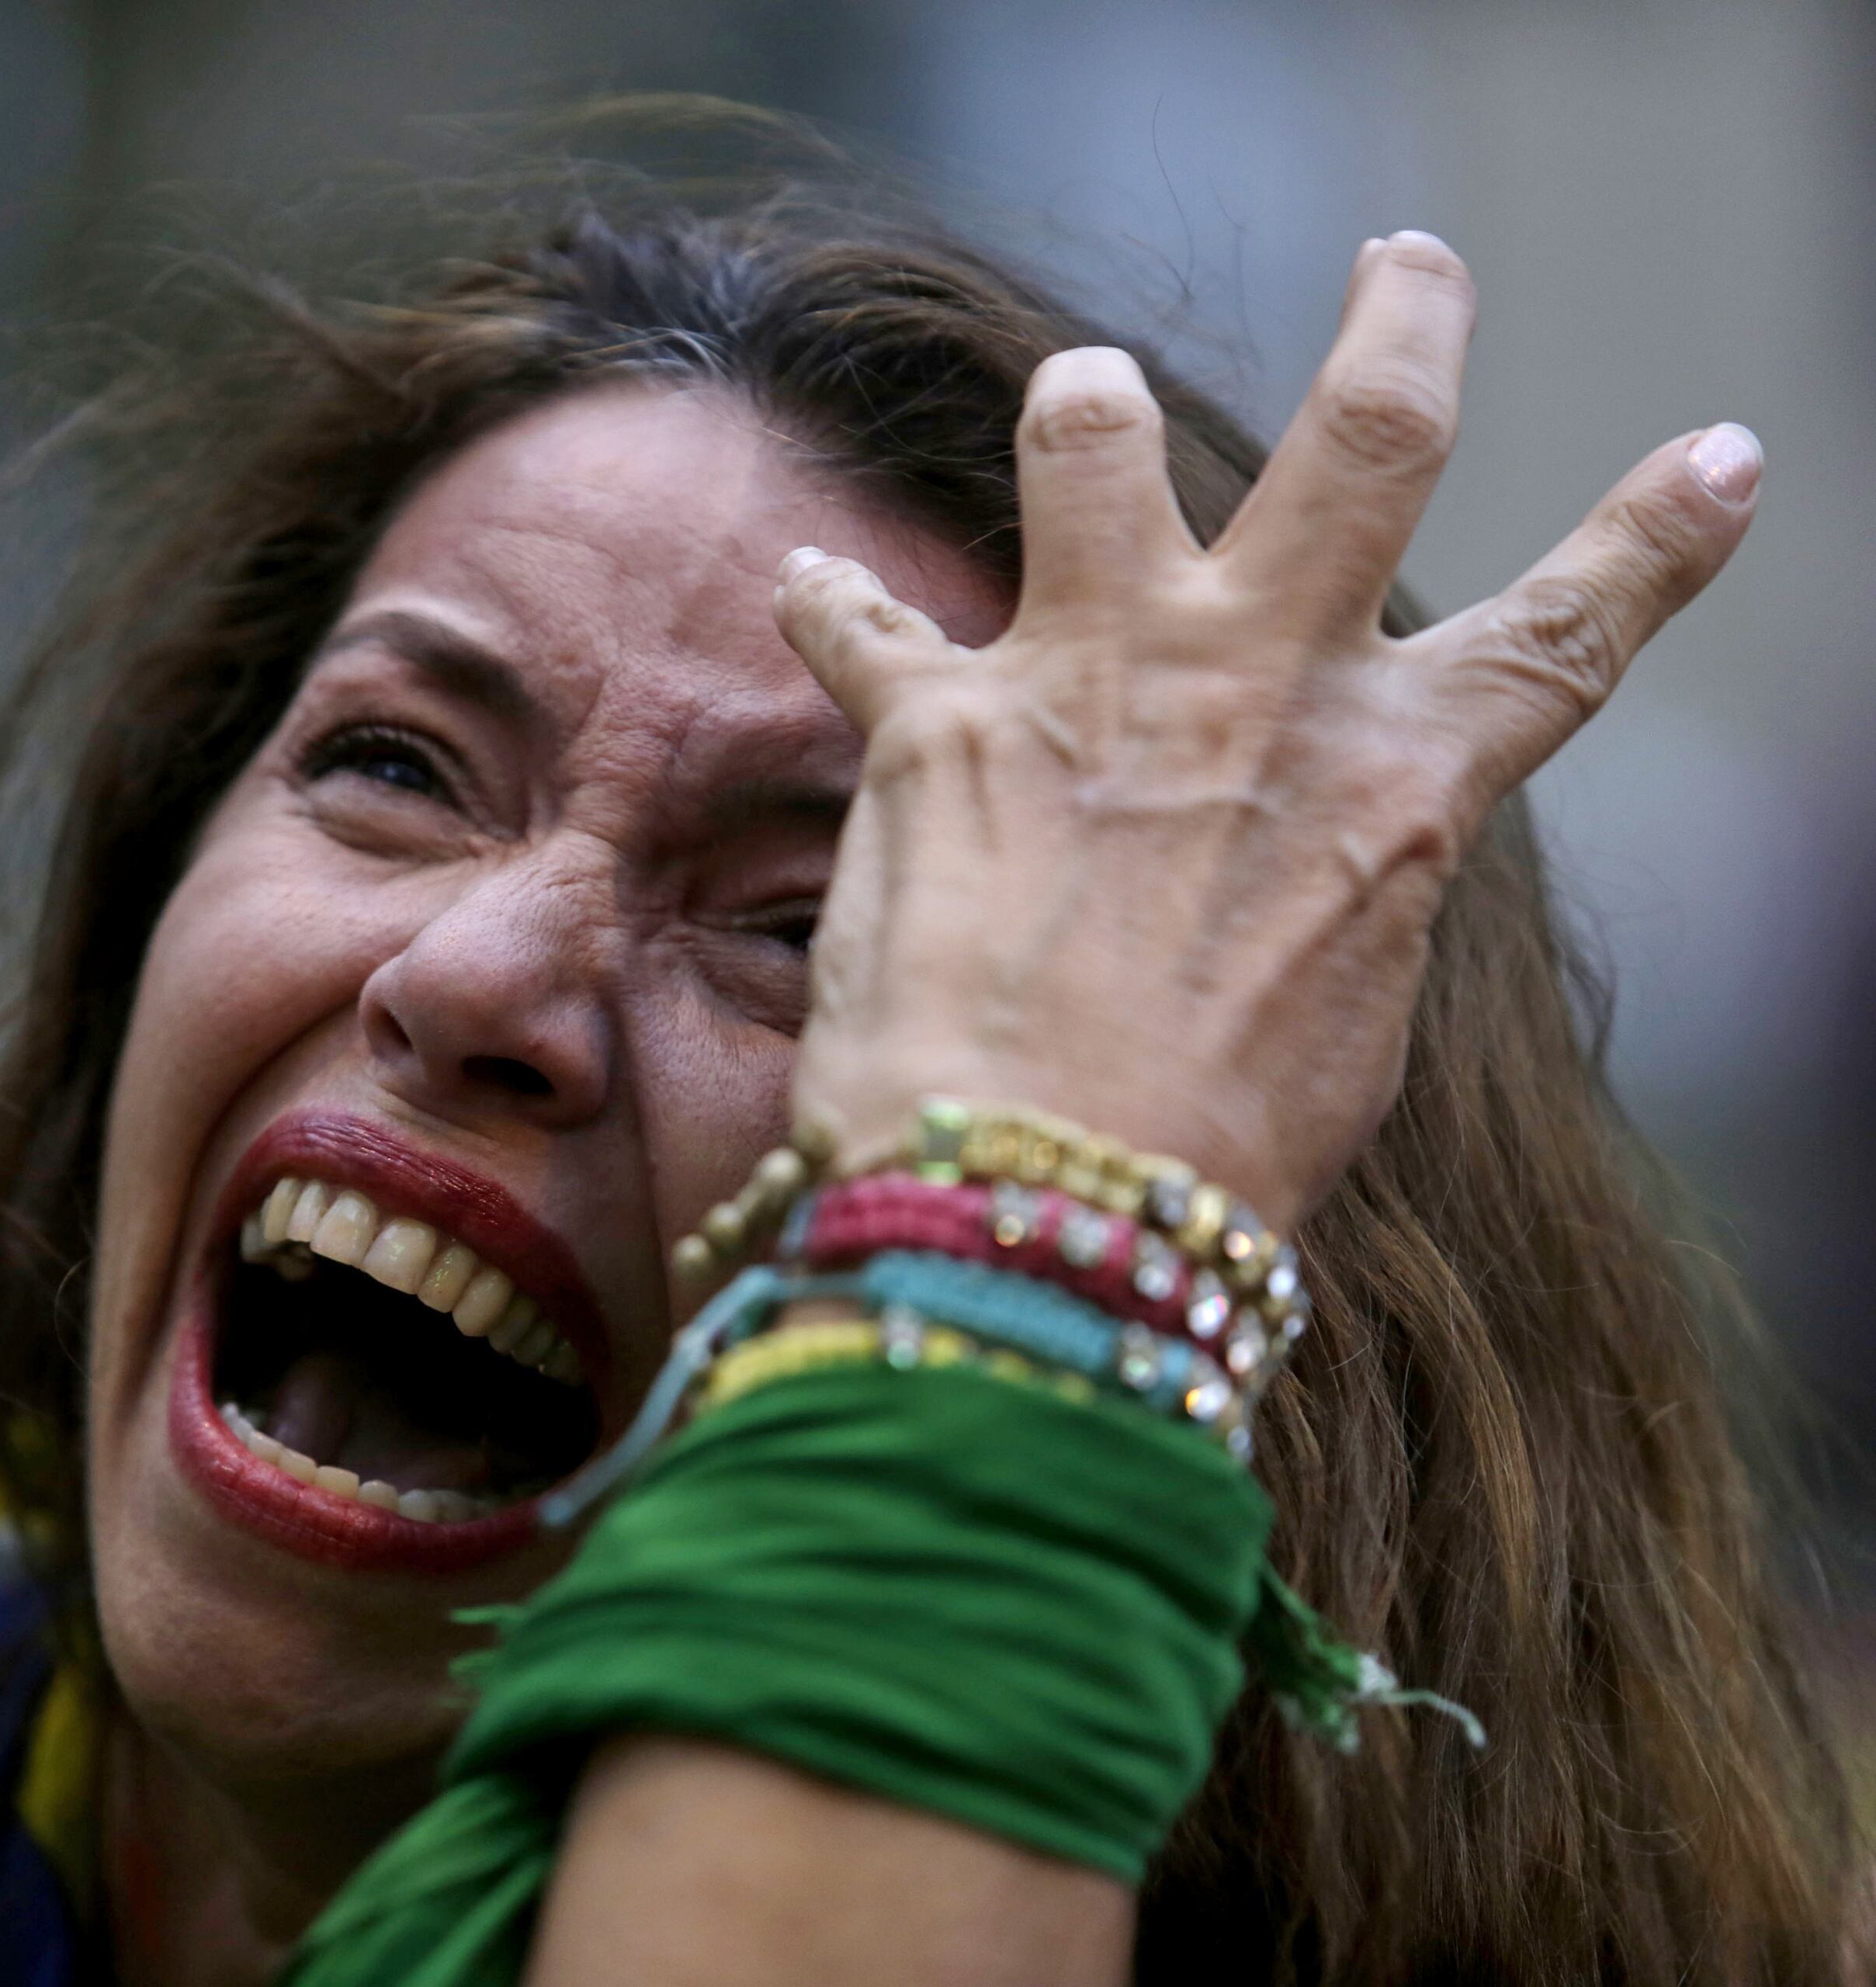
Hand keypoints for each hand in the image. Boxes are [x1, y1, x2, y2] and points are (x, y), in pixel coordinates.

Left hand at [773, 231, 1762, 1225]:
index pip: (1568, 632)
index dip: (1659, 541)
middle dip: (1406, 326)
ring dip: (1090, 403)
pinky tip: (805, 585)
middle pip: (1369, 440)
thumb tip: (1322, 859)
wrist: (1042, 1200)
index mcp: (1394, 783)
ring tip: (1085, 394)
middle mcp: (1258, 689)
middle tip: (1411, 266)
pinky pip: (863, 620)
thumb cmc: (1206, 1153)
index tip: (1722, 458)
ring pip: (1097, 442)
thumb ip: (1340, 891)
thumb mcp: (1338, 1019)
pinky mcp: (938, 722)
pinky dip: (831, 602)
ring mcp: (1095, 679)